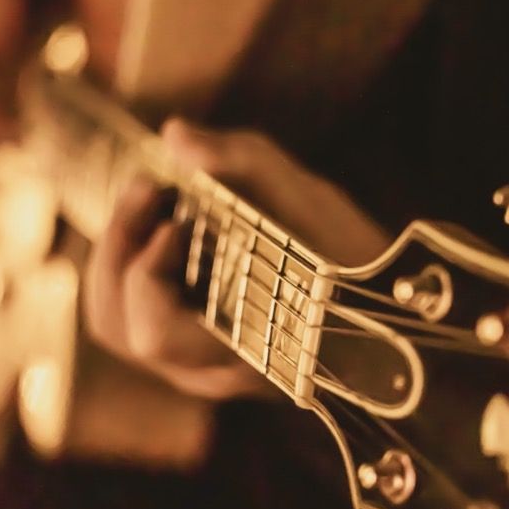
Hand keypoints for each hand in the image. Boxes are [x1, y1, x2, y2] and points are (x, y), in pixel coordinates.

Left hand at [84, 119, 388, 398]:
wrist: (393, 308)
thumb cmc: (356, 258)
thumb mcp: (311, 199)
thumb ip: (243, 162)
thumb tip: (174, 135)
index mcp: (237, 351)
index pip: (151, 331)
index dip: (144, 267)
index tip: (172, 205)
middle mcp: (208, 372)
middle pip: (116, 328)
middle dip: (116, 250)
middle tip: (147, 189)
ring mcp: (197, 365)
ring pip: (115, 326)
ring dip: (115, 257)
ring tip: (149, 201)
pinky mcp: (192, 347)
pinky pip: (134, 315)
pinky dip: (132, 266)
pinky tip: (163, 222)